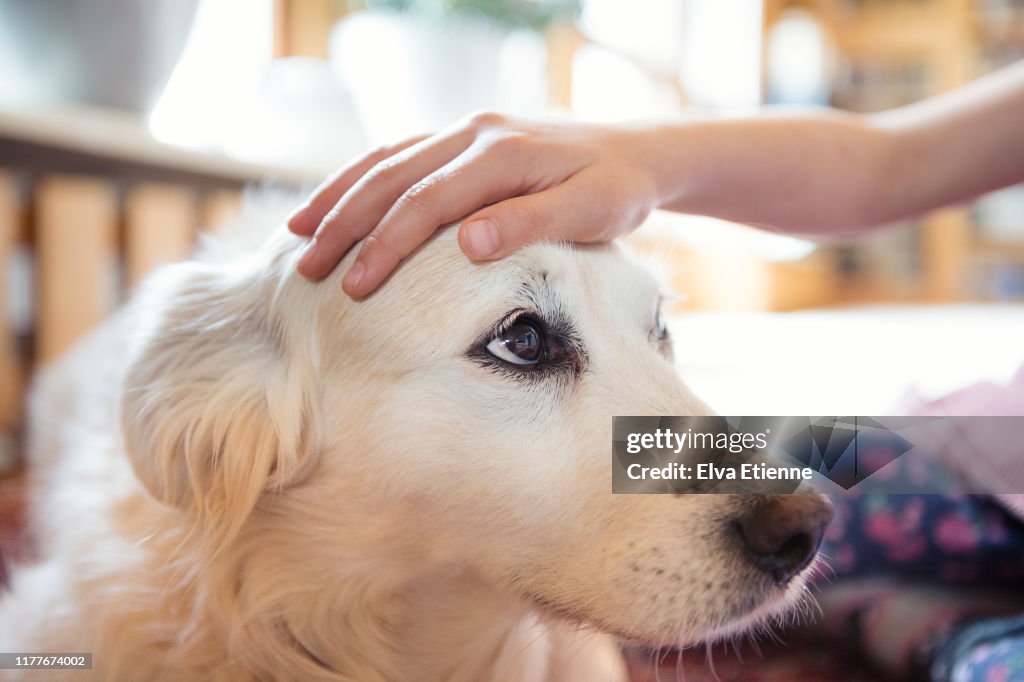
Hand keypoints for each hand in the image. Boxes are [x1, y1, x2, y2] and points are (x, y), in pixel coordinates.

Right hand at [287, 112, 660, 297]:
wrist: (636, 152)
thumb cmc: (617, 188)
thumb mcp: (591, 210)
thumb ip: (532, 223)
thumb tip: (468, 243)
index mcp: (501, 152)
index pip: (427, 201)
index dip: (386, 245)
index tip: (354, 287)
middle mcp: (474, 132)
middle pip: (392, 177)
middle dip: (344, 223)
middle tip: (306, 268)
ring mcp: (465, 131)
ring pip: (386, 159)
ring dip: (340, 196)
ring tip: (298, 234)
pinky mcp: (464, 139)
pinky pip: (401, 154)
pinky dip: (363, 178)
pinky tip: (339, 202)